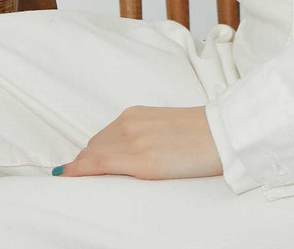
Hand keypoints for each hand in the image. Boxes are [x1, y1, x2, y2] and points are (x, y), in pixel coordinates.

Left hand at [54, 106, 222, 180]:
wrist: (224, 134)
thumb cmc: (203, 134)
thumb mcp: (167, 128)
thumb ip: (145, 135)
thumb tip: (135, 153)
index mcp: (138, 114)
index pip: (103, 136)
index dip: (90, 154)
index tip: (79, 165)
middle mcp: (130, 123)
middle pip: (94, 146)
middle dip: (85, 162)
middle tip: (78, 177)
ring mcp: (133, 140)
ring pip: (92, 155)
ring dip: (82, 167)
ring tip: (74, 179)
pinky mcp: (140, 160)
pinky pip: (97, 164)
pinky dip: (80, 170)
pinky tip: (68, 176)